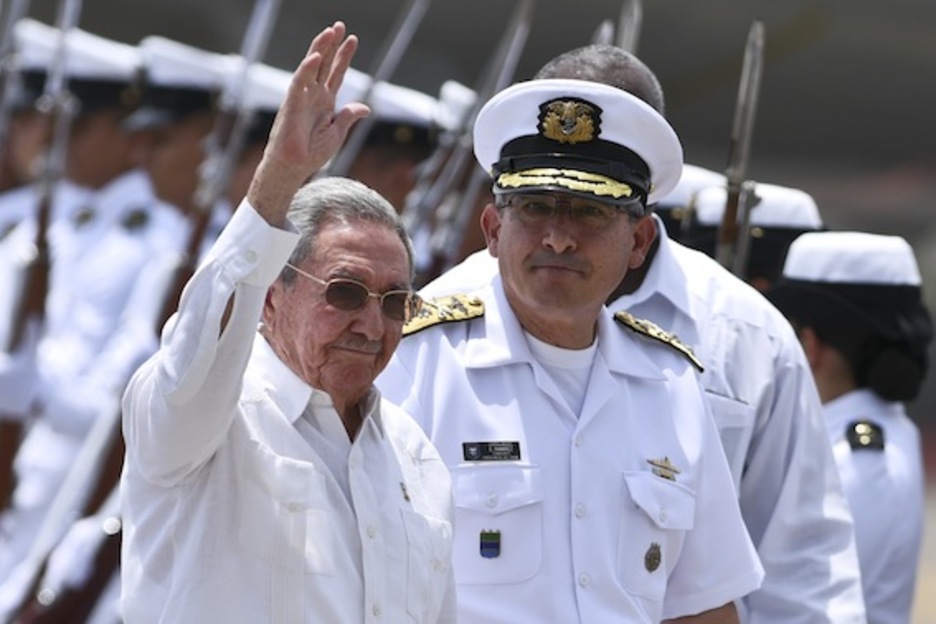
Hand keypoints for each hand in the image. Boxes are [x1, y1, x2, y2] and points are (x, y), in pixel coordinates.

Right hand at [247, 21, 369, 225]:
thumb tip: (366, 107)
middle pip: (324, 64)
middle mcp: (313, 95)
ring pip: (311, 67)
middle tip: (339, 26)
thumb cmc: (312, 153)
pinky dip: (307, 69)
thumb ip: (349, 116)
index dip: (344, 57)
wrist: (295, 167)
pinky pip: (299, 83)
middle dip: (332, 45)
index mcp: (325, 102)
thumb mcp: (337, 132)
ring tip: (330, 31)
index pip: (336, 73)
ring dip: (320, 49)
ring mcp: (302, 98)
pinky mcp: (292, 104)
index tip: (353, 39)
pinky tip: (316, 56)